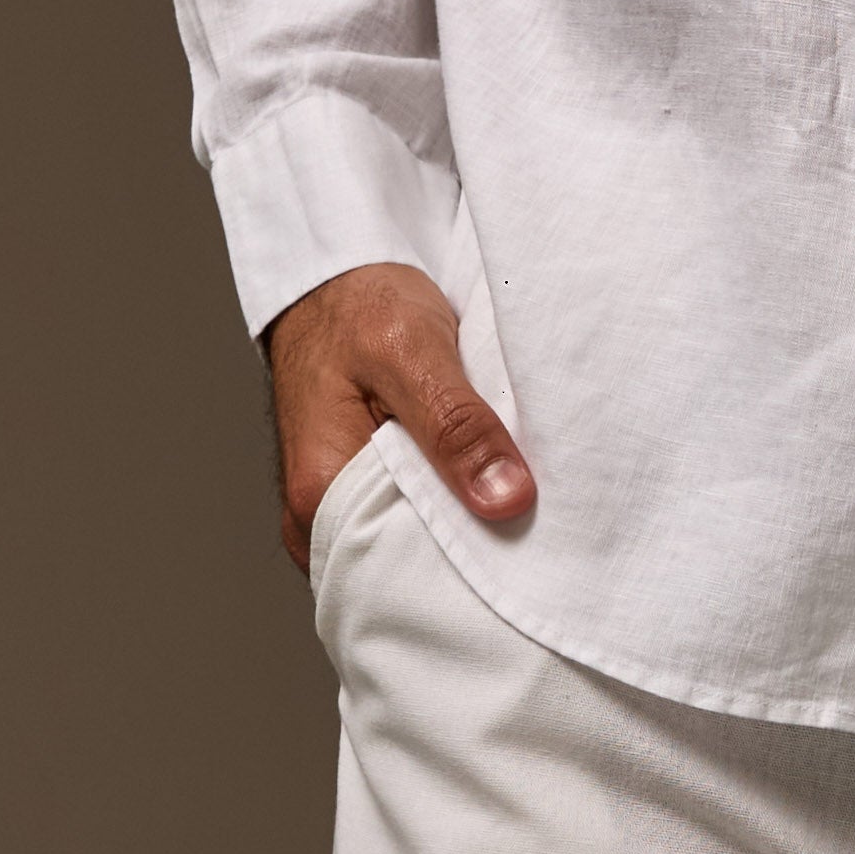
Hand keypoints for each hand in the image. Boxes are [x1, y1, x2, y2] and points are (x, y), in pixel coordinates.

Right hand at [264, 261, 533, 571]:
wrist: (334, 284)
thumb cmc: (358, 307)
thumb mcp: (412, 350)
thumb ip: (456, 426)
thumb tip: (506, 500)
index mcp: (320, 495)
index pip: (402, 569)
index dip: (470, 565)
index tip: (529, 547)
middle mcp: (320, 517)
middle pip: (408, 566)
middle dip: (471, 553)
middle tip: (534, 528)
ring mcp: (338, 510)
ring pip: (412, 544)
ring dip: (463, 526)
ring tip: (514, 507)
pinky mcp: (361, 493)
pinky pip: (410, 519)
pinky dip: (450, 506)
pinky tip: (483, 489)